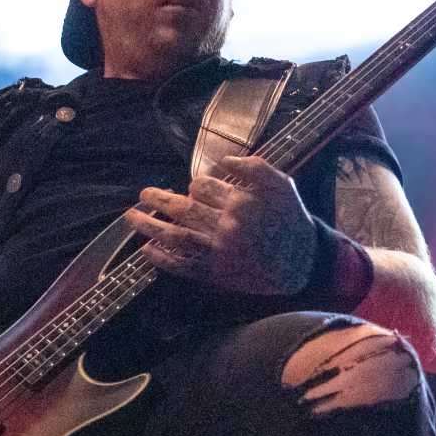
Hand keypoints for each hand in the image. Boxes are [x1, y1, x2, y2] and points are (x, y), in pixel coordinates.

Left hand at [124, 155, 316, 295]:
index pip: (203, 187)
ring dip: (149, 225)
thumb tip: (222, 160)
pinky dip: (162, 258)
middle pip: (182, 208)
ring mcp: (218, 252)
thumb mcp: (282, 184)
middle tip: (143, 193)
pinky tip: (147, 249)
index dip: (195, 186)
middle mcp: (226, 226)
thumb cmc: (291, 220)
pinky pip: (182, 266)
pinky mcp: (216, 274)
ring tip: (131, 216)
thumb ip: (254, 167)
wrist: (304, 263)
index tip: (195, 189)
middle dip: (158, 199)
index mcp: (241, 202)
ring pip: (175, 235)